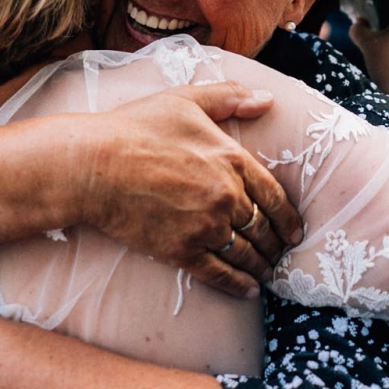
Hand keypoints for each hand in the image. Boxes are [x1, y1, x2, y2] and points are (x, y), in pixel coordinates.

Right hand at [69, 82, 303, 298]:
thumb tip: (268, 99)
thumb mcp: (186, 100)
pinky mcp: (181, 251)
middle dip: (276, 245)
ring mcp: (204, 226)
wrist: (94, 165)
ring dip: (261, 266)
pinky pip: (220, 274)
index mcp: (232, 159)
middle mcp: (226, 196)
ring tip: (267, 273)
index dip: (288, 218)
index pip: (274, 195)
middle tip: (280, 254)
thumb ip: (230, 98)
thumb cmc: (136, 127)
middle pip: (263, 228)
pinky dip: (239, 284)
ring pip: (245, 253)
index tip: (294, 231)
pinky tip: (248, 290)